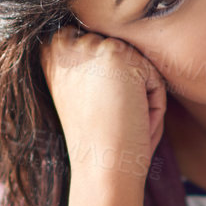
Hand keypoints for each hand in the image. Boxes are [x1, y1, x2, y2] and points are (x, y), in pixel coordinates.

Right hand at [41, 24, 167, 185]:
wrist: (102, 170)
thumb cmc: (100, 144)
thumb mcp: (88, 95)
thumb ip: (96, 64)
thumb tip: (121, 35)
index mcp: (50, 51)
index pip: (105, 53)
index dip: (112, 91)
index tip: (98, 116)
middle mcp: (63, 42)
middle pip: (124, 60)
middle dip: (128, 93)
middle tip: (110, 122)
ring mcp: (89, 45)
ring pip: (141, 67)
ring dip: (141, 99)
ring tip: (121, 122)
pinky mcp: (116, 54)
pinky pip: (155, 77)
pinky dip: (154, 103)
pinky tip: (132, 120)